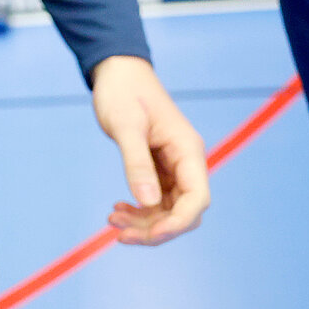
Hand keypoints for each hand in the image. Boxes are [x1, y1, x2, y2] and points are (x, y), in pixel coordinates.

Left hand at [91, 55, 209, 243]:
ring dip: (144, 222)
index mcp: (188, 151)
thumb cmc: (123, 93)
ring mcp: (174, 167)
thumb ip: (137, 163)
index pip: (196, 199)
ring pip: (168, 209)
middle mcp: (186, 163)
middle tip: (119, 234)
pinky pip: (156, 200)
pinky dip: (139, 210)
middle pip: (184, 211)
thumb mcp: (126, 126)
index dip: (177, 223)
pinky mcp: (158, 168)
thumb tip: (148, 202)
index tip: (149, 234)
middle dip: (156, 228)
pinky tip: (117, 211)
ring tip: (112, 222)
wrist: (118, 73)